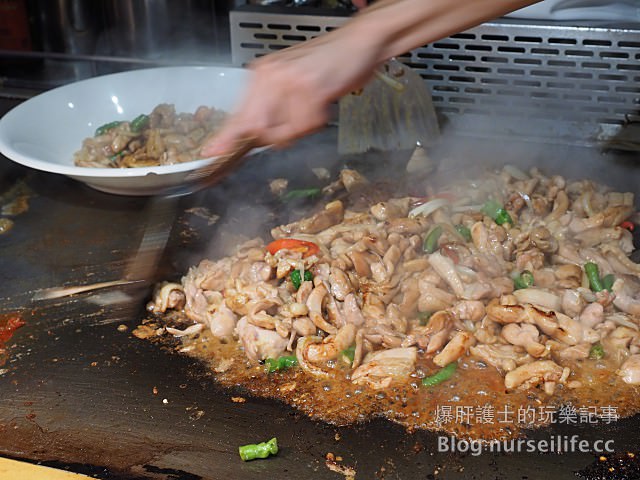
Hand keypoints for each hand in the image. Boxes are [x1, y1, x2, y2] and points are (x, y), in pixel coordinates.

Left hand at [200, 26, 380, 156]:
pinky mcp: (310, 88)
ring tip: (315, 106)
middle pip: (258, 128)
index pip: (239, 114)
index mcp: (262, 74)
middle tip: (300, 120)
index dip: (226, 138)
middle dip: (278, 136)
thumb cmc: (329, 64)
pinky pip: (306, 125)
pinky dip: (317, 122)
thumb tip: (256, 137)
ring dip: (302, 128)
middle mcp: (270, 76)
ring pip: (284, 131)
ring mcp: (289, 82)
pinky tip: (324, 102)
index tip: (213, 153)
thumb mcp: (292, 83)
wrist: (359, 42)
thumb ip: (271, 108)